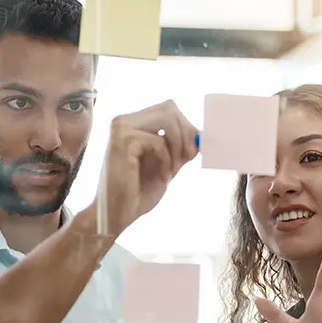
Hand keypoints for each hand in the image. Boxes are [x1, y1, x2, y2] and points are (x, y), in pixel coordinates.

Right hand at [97, 100, 198, 235]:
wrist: (118, 214)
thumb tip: (202, 134)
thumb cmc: (138, 192)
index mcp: (133, 123)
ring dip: (177, 145)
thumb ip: (181, 147)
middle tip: (188, 158)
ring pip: (166, 118)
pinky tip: (160, 177)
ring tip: (173, 169)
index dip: (186, 127)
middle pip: (169, 108)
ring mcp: (121, 128)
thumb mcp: (167, 165)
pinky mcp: (122, 141)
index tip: (193, 152)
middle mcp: (124, 120)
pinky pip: (158, 141)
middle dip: (185, 133)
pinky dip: (165, 160)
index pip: (169, 108)